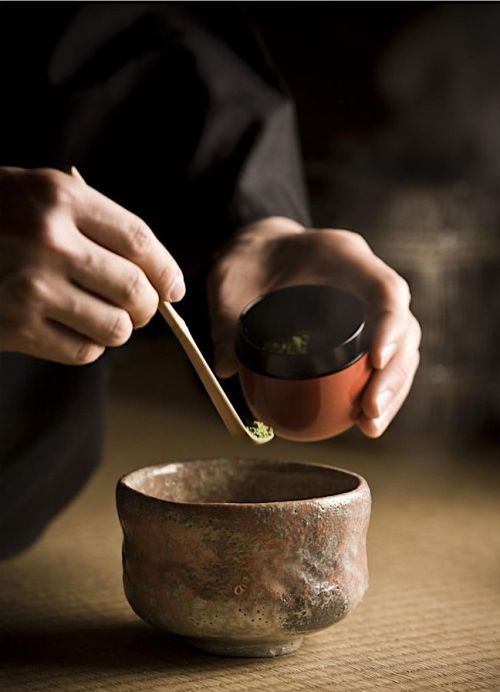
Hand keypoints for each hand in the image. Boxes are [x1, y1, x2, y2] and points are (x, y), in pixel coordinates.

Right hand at [0, 167, 184, 363]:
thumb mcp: (37, 193)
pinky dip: (89, 346)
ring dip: (120, 329)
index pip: (140, 242)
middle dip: (150, 307)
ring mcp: (31, 288)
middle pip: (136, 290)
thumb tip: (157, 271)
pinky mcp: (15, 328)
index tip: (175, 288)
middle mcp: (49, 242)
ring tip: (105, 318)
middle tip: (142, 308)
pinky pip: (83, 352)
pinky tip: (73, 330)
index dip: (168, 271)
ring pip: (116, 328)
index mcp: (60, 198)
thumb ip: (94, 221)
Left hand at [207, 217, 420, 437]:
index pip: (385, 289)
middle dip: (394, 374)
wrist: (258, 252)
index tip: (377, 362)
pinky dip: (376, 390)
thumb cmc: (246, 261)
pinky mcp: (362, 328)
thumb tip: (226, 366)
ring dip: (392, 390)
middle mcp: (365, 279)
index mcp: (343, 255)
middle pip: (404, 327)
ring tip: (370, 426)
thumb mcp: (229, 281)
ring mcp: (368, 304)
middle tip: (371, 413)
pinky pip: (382, 360)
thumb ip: (226, 318)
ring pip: (402, 348)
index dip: (390, 325)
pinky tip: (361, 420)